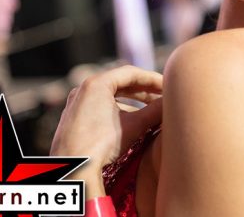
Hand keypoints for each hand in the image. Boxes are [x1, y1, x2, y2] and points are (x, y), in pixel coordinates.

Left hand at [50, 65, 162, 191]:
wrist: (71, 171)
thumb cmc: (101, 144)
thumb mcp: (134, 125)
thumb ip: (155, 111)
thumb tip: (172, 103)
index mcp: (96, 83)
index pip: (131, 73)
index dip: (153, 79)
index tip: (169, 87)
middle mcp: (83, 89)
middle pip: (120, 83)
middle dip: (144, 90)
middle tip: (163, 97)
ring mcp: (77, 104)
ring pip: (110, 95)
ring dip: (133, 101)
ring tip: (150, 110)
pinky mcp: (74, 118)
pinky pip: (101, 106)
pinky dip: (119, 110)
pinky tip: (131, 121)